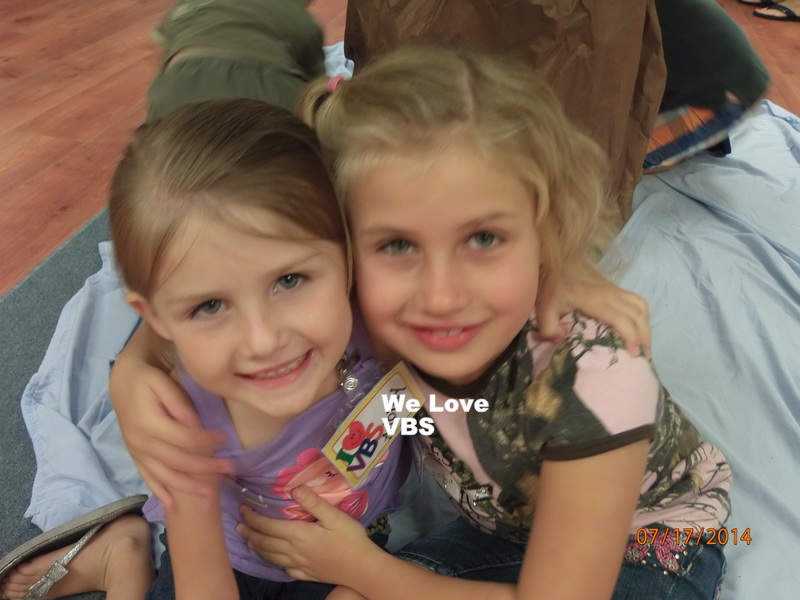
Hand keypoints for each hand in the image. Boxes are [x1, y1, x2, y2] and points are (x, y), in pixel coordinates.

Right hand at [110, 327, 233, 507]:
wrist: (121, 382)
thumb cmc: (147, 380)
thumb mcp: (162, 382)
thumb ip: (178, 403)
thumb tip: (194, 423)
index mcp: (149, 423)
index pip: (184, 438)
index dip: (206, 441)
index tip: (227, 438)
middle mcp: (140, 442)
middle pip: (177, 461)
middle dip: (205, 468)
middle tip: (230, 469)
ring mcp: (137, 452)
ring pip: (163, 475)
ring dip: (187, 487)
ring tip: (209, 495)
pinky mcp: (135, 457)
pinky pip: (148, 478)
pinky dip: (161, 492)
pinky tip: (174, 506)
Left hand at [236, 486, 373, 583]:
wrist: (361, 568)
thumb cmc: (350, 539)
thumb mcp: (335, 516)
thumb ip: (313, 502)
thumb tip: (294, 487)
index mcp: (298, 534)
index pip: (268, 526)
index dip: (253, 518)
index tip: (243, 509)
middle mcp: (294, 551)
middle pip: (265, 542)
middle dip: (249, 533)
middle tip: (238, 526)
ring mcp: (299, 565)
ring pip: (271, 557)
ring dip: (257, 548)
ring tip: (248, 542)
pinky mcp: (306, 574)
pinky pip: (283, 569)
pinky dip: (273, 563)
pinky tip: (274, 560)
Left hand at [536, 268, 650, 355]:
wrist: (555, 262)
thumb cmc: (551, 287)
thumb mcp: (544, 308)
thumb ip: (549, 327)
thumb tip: (561, 340)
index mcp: (594, 300)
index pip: (620, 319)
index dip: (631, 336)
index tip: (634, 354)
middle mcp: (610, 294)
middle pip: (637, 314)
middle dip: (644, 336)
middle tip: (644, 356)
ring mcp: (614, 289)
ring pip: (641, 306)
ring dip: (646, 325)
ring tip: (645, 344)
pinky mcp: (615, 287)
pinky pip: (636, 300)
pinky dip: (642, 315)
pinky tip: (638, 328)